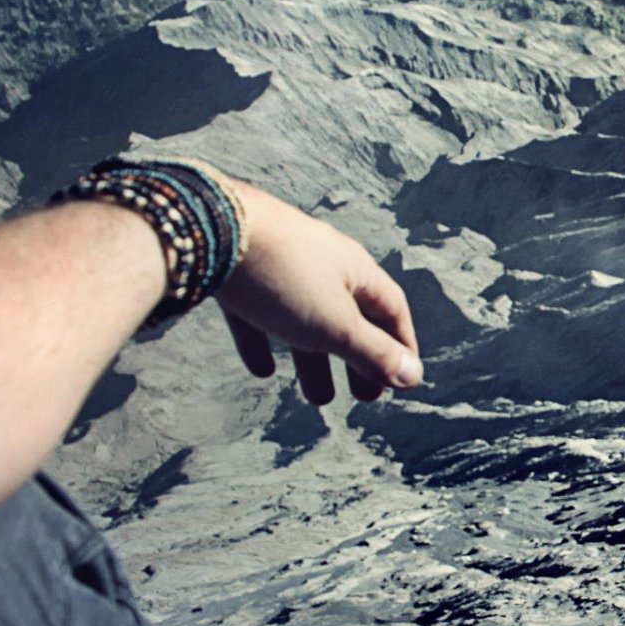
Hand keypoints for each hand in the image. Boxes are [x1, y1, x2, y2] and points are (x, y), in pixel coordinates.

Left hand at [215, 181, 422, 403]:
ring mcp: (281, 265)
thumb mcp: (335, 325)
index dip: (401, 345)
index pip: (392, 309)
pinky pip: (260, 312)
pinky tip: (262, 370)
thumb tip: (413, 377)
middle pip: (350, 317)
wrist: (211, 227)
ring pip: (307, 319)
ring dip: (316, 360)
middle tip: (364, 397)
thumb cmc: (284, 277)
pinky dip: (266, 342)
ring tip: (317, 398)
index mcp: (355, 269)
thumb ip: (373, 353)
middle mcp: (323, 262)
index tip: (404, 379)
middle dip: (359, 359)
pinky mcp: (241, 270)